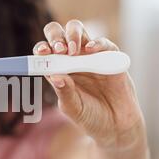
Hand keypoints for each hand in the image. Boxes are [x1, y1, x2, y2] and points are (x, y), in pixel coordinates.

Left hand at [33, 20, 144, 147]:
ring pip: (78, 31)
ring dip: (73, 36)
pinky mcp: (110, 58)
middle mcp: (72, 60)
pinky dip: (97, 43)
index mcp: (58, 71)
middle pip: (59, 35)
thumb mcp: (74, 108)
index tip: (41, 53)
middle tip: (59, 50)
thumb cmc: (90, 117)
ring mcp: (90, 57)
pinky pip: (103, 43)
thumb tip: (54, 75)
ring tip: (73, 51)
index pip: (45, 53)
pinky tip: (91, 50)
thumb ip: (64, 92)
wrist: (117, 127)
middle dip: (55, 36)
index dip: (41, 50)